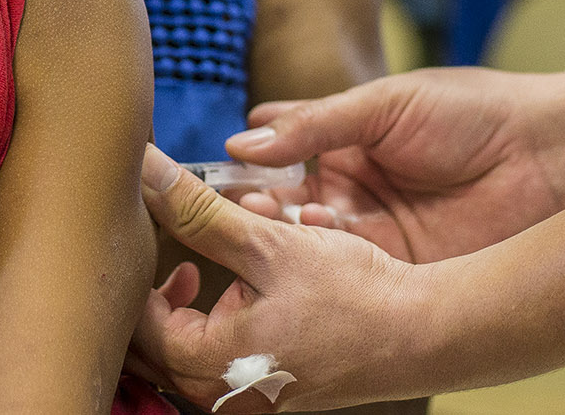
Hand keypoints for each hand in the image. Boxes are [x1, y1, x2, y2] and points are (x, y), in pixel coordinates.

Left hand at [133, 148, 436, 409]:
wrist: (426, 333)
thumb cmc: (355, 295)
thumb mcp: (269, 242)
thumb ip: (200, 210)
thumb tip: (148, 171)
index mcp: (214, 365)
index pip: (140, 324)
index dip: (138, 272)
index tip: (152, 234)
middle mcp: (225, 397)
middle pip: (155, 347)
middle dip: (156, 295)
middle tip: (170, 252)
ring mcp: (250, 400)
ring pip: (185, 355)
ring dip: (186, 309)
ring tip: (203, 269)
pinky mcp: (272, 392)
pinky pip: (221, 363)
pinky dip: (216, 324)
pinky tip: (242, 292)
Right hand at [224, 68, 564, 262]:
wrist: (547, 157)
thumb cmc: (471, 113)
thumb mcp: (384, 103)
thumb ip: (315, 124)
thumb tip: (244, 138)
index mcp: (344, 141)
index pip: (279, 153)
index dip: (249, 160)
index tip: (222, 164)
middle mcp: (352, 189)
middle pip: (285, 202)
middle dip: (257, 201)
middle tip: (241, 200)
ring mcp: (374, 231)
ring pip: (310, 238)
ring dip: (285, 229)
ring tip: (267, 217)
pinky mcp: (398, 268)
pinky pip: (348, 267)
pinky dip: (324, 254)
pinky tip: (313, 235)